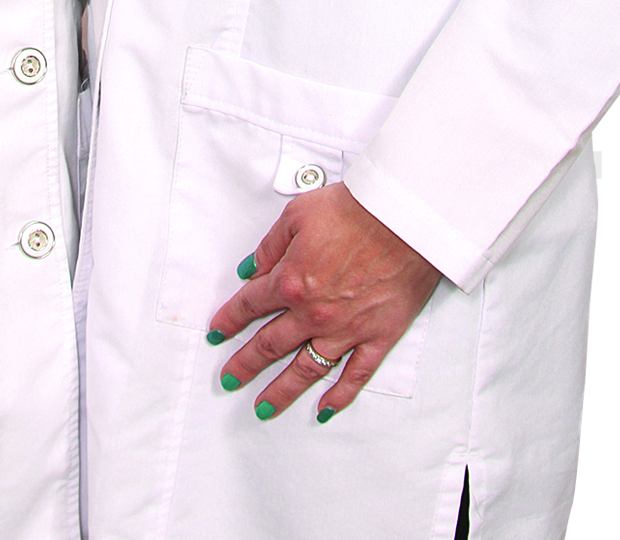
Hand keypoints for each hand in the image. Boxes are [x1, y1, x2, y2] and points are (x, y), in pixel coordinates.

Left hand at [207, 182, 440, 422]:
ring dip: (282, 391)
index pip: (250, 306)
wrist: (403, 219)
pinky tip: (324, 409)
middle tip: (229, 379)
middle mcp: (313, 313)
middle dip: (246, 364)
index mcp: (291, 281)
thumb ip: (269, 247)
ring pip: (306, 369)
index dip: (230, 320)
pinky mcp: (378, 337)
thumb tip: (249, 270)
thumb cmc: (354, 210)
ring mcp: (346, 330)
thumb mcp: (297, 215)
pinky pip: (355, 375)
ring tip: (264, 407)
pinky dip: (339, 396)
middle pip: (271, 345)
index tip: (217, 333)